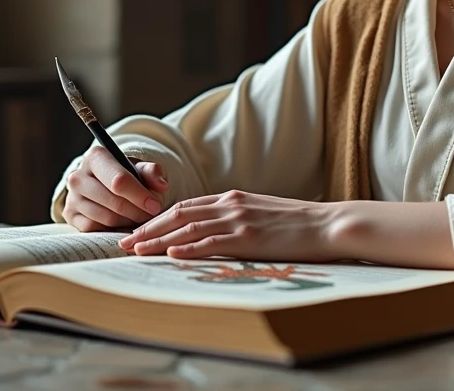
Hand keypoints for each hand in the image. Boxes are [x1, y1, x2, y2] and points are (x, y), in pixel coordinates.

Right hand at [63, 145, 169, 232]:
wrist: (103, 184)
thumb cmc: (125, 174)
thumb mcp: (139, 168)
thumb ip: (152, 173)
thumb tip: (162, 185)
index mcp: (95, 157)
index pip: (119, 181)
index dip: (139, 195)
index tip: (155, 205)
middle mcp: (78, 176)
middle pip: (113, 201)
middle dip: (136, 211)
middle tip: (151, 215)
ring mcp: (72, 197)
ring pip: (106, 218)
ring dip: (127, 221)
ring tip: (139, 218)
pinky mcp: (70, 215)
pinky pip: (96, 229)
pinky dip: (113, 230)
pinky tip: (124, 224)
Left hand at [118, 190, 339, 261]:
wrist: (328, 224)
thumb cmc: (299, 223)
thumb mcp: (263, 212)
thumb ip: (238, 216)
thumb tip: (217, 228)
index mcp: (233, 197)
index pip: (186, 205)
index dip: (159, 218)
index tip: (139, 230)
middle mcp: (231, 204)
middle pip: (179, 214)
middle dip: (149, 229)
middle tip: (125, 243)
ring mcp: (239, 220)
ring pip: (189, 228)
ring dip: (160, 240)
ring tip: (138, 251)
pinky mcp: (249, 238)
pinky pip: (212, 243)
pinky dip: (189, 249)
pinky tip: (172, 255)